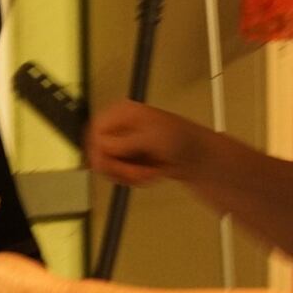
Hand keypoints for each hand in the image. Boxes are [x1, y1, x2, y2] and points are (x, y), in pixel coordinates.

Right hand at [86, 101, 209, 187]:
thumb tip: (103, 148)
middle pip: (97, 152)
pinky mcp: (127, 160)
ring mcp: (122, 145)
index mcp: (122, 113)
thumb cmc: (179, 139)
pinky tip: (149, 174)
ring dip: (127, 175)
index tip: (109, 163)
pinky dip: (132, 179)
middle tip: (136, 173)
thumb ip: (124, 143)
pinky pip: (117, 175)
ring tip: (147, 173)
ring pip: (106, 167)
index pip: (95, 131)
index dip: (99, 149)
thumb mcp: (150, 137)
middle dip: (117, 167)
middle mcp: (118, 127)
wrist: (196, 156)